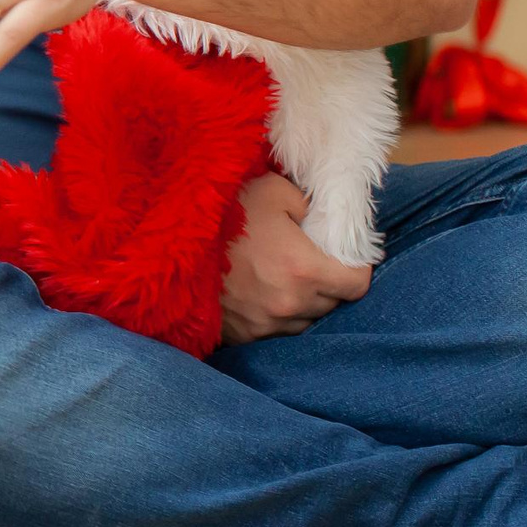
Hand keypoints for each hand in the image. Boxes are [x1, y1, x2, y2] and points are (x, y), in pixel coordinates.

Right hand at [220, 173, 371, 344]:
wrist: (169, 239)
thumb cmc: (225, 211)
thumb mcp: (275, 191)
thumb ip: (312, 209)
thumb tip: (327, 225)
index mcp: (305, 269)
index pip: (357, 284)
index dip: (356, 268)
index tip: (344, 257)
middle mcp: (290, 303)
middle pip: (332, 303)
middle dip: (328, 283)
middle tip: (309, 260)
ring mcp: (266, 324)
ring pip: (305, 319)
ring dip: (302, 302)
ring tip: (281, 277)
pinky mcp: (244, 335)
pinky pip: (276, 331)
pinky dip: (274, 315)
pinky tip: (259, 292)